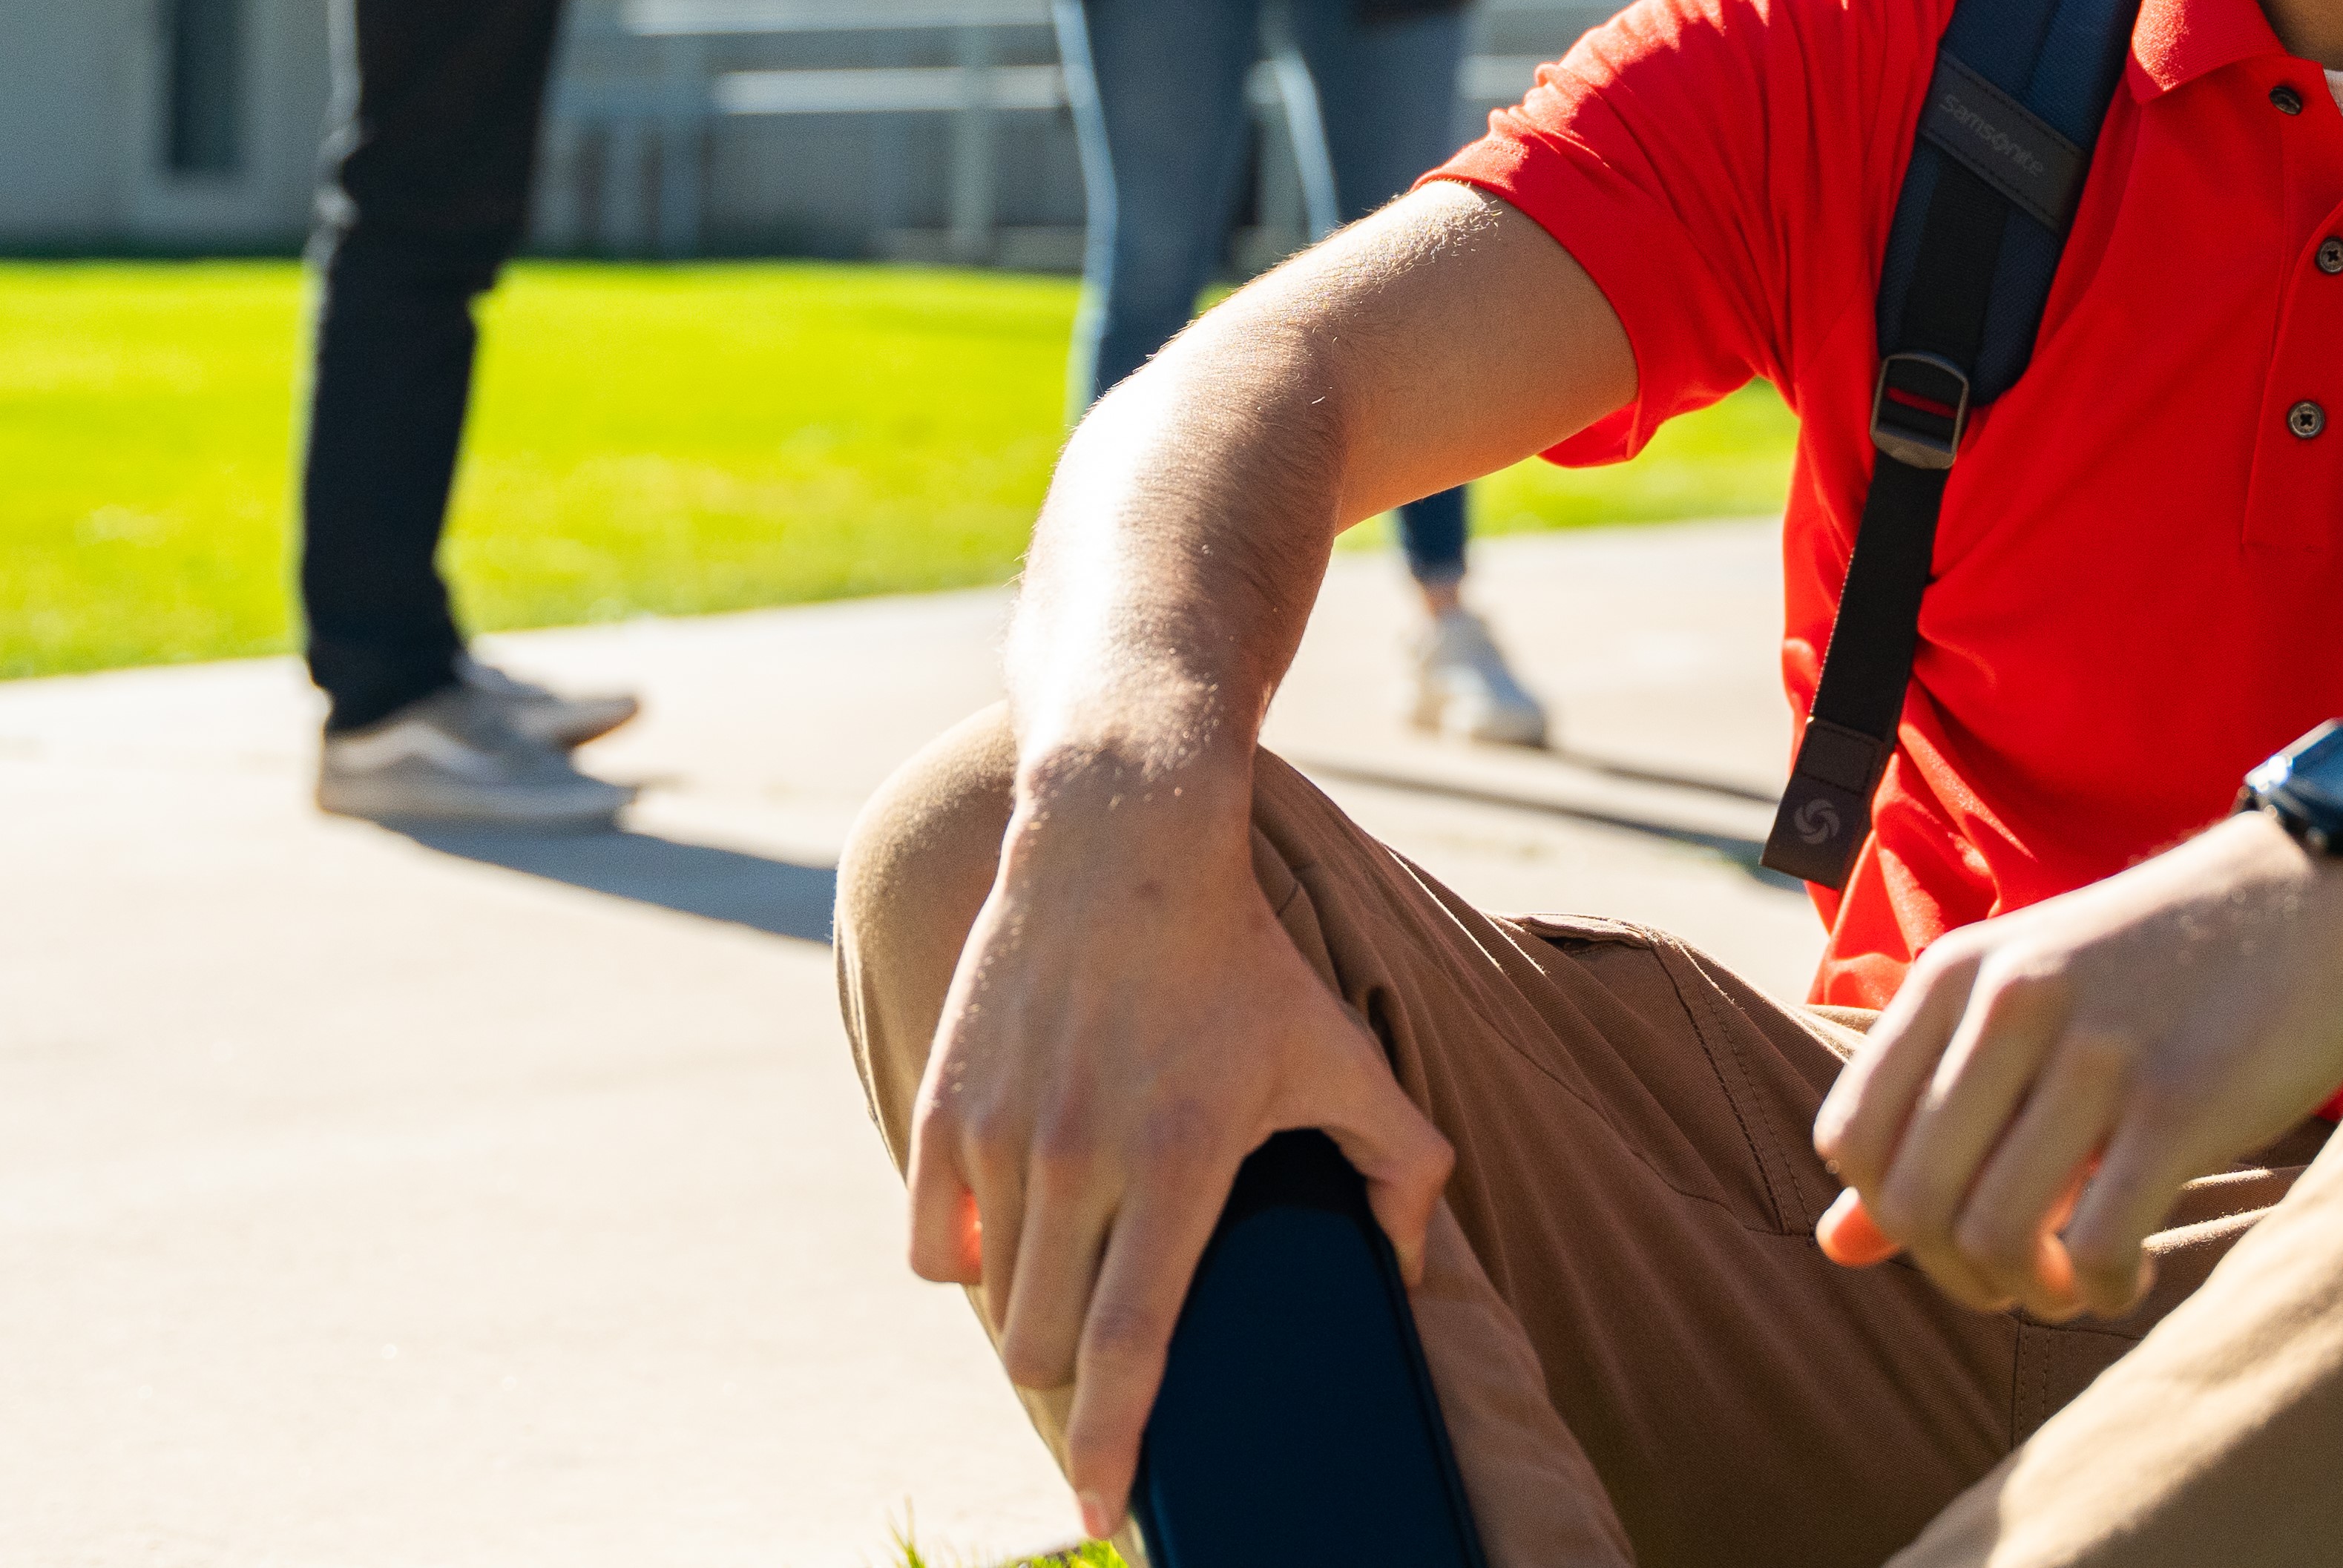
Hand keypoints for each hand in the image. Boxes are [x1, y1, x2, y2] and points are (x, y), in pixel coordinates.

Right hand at [905, 755, 1453, 1541]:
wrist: (1124, 841)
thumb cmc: (1243, 956)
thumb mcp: (1340, 1049)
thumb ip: (1400, 1159)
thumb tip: (1412, 1263)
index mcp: (1179, 1160)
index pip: (1129, 1346)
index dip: (1113, 1446)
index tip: (1104, 1513)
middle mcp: (1080, 1155)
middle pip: (1045, 1344)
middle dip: (1073, 1385)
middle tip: (1107, 1373)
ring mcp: (1002, 1130)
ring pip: (990, 1298)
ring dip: (1025, 1322)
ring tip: (1066, 1301)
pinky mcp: (946, 1102)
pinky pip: (931, 1240)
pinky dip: (961, 1262)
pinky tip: (1004, 1244)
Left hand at [1811, 812, 2342, 1319]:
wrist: (2307, 889)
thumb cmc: (2152, 966)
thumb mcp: (2021, 1005)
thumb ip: (1926, 1115)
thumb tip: (1834, 1247)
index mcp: (1955, 973)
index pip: (1850, 1137)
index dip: (1889, 1214)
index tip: (1953, 1226)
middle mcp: (2010, 1002)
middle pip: (1913, 1202)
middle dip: (1955, 1270)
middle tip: (2019, 1273)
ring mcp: (2094, 1050)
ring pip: (1993, 1236)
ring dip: (2027, 1291)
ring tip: (2071, 1278)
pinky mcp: (2180, 1102)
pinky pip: (2096, 1249)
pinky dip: (2100, 1291)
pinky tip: (2128, 1272)